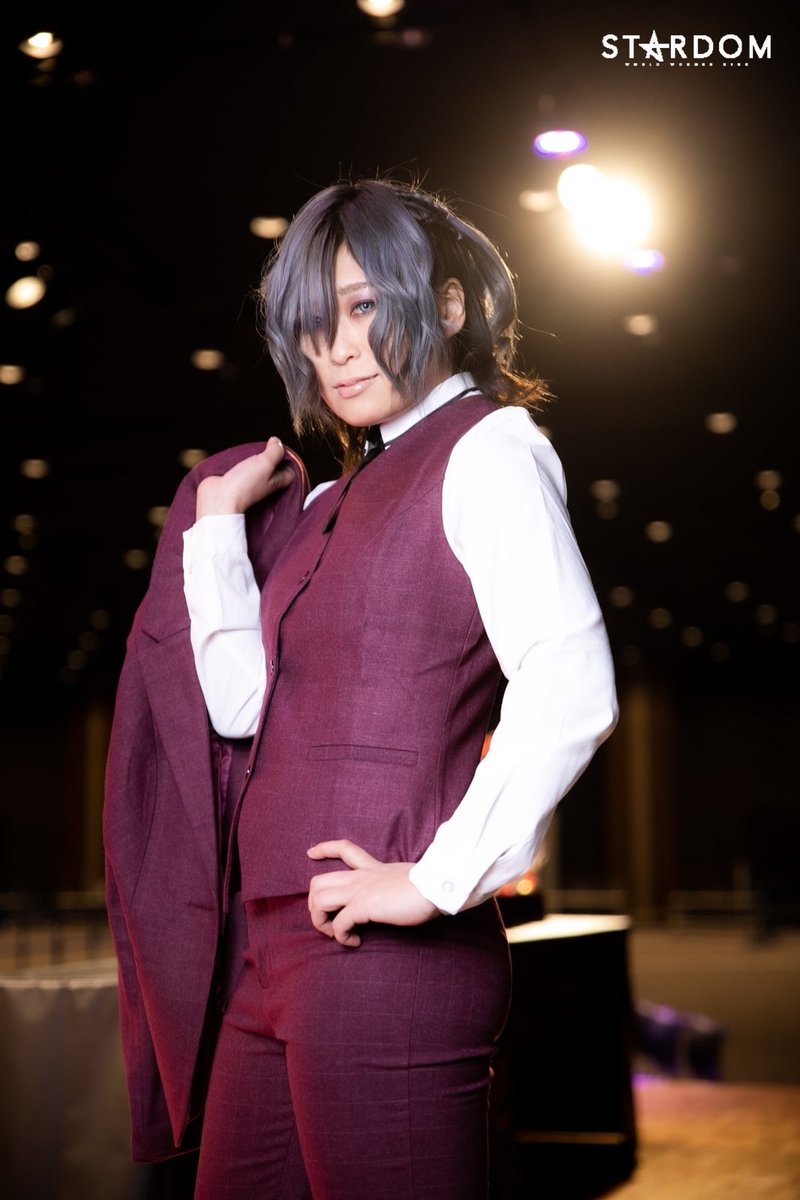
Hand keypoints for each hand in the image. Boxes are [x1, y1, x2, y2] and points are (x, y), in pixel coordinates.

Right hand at [195, 437, 294, 517]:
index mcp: (275, 481)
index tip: (282, 447)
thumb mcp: (266, 463)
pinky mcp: (235, 479)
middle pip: (273, 468)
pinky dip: (240, 462)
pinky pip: (241, 468)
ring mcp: (249, 482)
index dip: (288, 459)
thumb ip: (274, 452)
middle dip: (270, 456)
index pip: (289, 471)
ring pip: (256, 467)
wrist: (220, 497)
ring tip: (253, 448)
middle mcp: (264, 483)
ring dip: (254, 458)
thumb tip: (277, 441)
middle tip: (267, 445)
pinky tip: (238, 455)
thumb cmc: (244, 485)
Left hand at [307, 839, 439, 947]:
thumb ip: (394, 886)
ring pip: (319, 900)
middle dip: (313, 904)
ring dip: (320, 921)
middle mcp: (361, 877)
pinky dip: (341, 936)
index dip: (324, 849)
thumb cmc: (428, 887)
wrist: (436, 886)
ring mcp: (360, 890)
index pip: (344, 849)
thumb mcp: (406, 880)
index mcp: (373, 869)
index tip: (311, 853)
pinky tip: (354, 941)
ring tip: (336, 933)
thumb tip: (395, 898)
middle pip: (318, 881)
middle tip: (328, 920)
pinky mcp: (364, 906)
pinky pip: (339, 923)